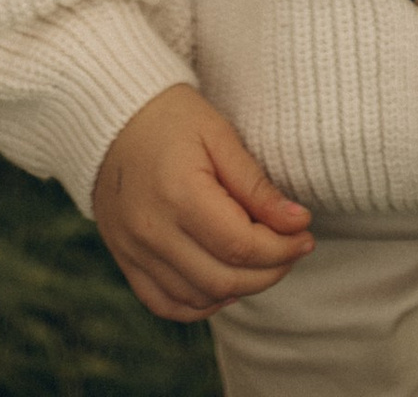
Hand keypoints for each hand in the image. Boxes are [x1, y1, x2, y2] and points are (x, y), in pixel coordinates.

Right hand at [91, 84, 312, 320]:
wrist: (112, 114)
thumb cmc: (172, 117)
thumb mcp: (219, 135)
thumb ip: (256, 184)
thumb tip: (298, 222)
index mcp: (179, 195)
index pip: (242, 246)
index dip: (282, 248)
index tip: (305, 234)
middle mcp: (153, 231)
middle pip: (224, 279)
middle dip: (269, 271)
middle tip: (291, 249)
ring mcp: (134, 251)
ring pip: (198, 297)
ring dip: (239, 288)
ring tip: (262, 261)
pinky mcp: (125, 259)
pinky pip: (165, 303)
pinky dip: (199, 303)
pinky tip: (223, 283)